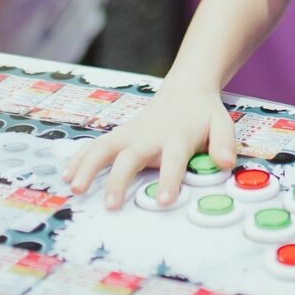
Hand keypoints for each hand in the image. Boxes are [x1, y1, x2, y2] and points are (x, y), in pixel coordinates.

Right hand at [62, 77, 237, 209]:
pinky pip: (96, 145)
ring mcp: (131, 133)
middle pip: (131, 156)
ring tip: (75, 188)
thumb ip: (224, 143)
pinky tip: (67, 174)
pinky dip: (81, 158)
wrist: (186, 89)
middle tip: (110, 205)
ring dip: (88, 167)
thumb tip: (226, 162)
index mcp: (177, 136)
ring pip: (105, 148)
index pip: (173, 158)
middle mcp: (150, 135)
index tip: (165, 201)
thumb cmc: (203, 114)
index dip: (170, 179)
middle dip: (119, 180)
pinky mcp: (121, 134)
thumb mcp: (222, 124)